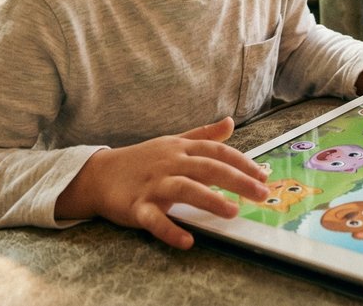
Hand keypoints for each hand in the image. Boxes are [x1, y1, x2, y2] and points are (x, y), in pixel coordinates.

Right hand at [57, 117, 267, 248]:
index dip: (242, 162)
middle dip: (237, 180)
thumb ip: (203, 135)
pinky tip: (188, 241)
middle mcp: (170, 163)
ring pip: (184, 189)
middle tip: (261, 193)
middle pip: (207, 168)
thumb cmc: (142, 160)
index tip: (263, 175)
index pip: (216, 152)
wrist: (99, 174)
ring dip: (210, 200)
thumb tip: (230, 123)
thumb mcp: (173, 142)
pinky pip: (154, 219)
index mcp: (180, 148)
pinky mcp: (136, 206)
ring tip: (233, 212)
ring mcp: (153, 185)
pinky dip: (170, 230)